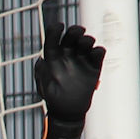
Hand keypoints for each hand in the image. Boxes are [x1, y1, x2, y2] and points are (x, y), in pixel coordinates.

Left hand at [35, 21, 105, 138]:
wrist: (68, 112)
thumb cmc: (53, 98)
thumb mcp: (43, 86)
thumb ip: (41, 72)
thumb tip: (41, 59)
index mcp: (54, 56)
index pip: (54, 39)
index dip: (55, 30)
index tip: (58, 26)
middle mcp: (68, 55)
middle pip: (72, 36)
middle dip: (75, 31)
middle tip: (78, 31)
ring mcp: (81, 60)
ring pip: (86, 42)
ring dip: (86, 39)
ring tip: (86, 44)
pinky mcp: (94, 67)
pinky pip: (98, 54)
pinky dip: (98, 51)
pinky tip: (96, 52)